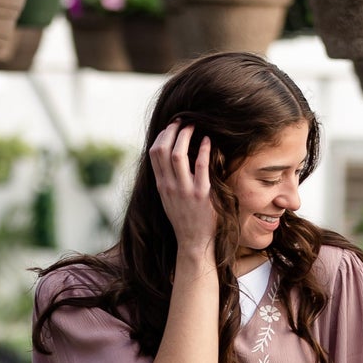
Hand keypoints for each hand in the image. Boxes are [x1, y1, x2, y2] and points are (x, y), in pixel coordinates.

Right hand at [148, 121, 215, 258]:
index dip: (162, 135)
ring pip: (177, 155)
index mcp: (161, 185)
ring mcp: (184, 190)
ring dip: (185, 136)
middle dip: (172, 130)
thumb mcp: (169, 199)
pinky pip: (200, 166)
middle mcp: (169, 186)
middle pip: (162, 149)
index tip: (172, 126)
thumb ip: (168, 180)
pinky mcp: (200, 195)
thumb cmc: (184, 219)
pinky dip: (203, 150)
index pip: (154, 153)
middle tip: (183, 120)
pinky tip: (208, 141)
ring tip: (194, 126)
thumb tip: (171, 158)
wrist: (193, 242)